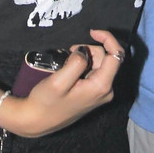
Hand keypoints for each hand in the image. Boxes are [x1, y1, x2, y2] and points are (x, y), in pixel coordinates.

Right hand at [6, 29, 124, 137]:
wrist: (37, 121)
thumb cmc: (45, 102)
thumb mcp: (59, 81)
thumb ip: (76, 63)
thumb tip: (84, 51)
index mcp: (101, 86)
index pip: (116, 55)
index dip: (107, 39)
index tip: (91, 31)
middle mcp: (106, 91)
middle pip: (106, 58)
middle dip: (89, 50)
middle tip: (69, 54)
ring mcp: (101, 93)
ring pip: (101, 64)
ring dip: (86, 57)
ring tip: (67, 63)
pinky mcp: (95, 94)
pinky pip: (95, 72)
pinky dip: (85, 65)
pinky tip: (71, 70)